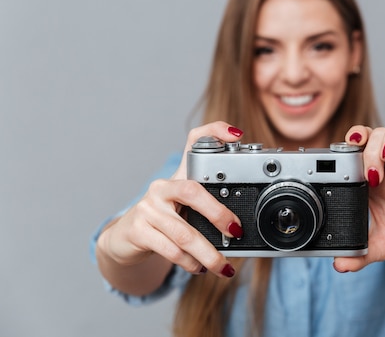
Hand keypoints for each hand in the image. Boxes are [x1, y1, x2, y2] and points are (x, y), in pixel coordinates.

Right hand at [96, 121, 244, 284]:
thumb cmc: (165, 220)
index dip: (215, 132)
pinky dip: (189, 262)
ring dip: (208, 254)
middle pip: (193, 191)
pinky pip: (171, 249)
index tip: (237, 135)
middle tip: (236, 232)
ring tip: (223, 266)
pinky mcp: (138, 229)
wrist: (126, 239)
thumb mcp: (187, 207)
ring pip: (184, 233)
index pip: (194, 141)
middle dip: (218, 214)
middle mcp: (162, 186)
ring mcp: (148, 207)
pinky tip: (198, 268)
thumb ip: (210, 207)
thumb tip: (242, 226)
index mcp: (180, 176)